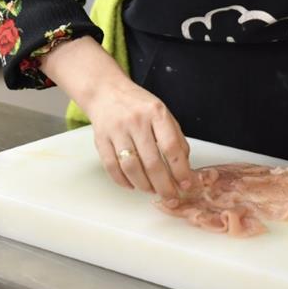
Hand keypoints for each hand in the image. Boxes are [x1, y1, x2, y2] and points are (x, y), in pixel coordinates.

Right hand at [79, 72, 194, 198]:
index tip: (186, 184)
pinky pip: (112, 167)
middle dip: (164, 186)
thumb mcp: (162, 113)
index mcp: (156, 113)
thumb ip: (175, 137)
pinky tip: (132, 185)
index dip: (180, 170)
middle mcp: (136, 121)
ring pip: (131, 168)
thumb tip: (184, 167)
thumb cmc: (138, 105)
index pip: (171, 147)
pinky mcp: (101, 139)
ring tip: (151, 191)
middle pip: (152, 162)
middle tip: (170, 197)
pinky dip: (123, 181)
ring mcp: (116, 130)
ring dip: (144, 186)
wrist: (106, 91)